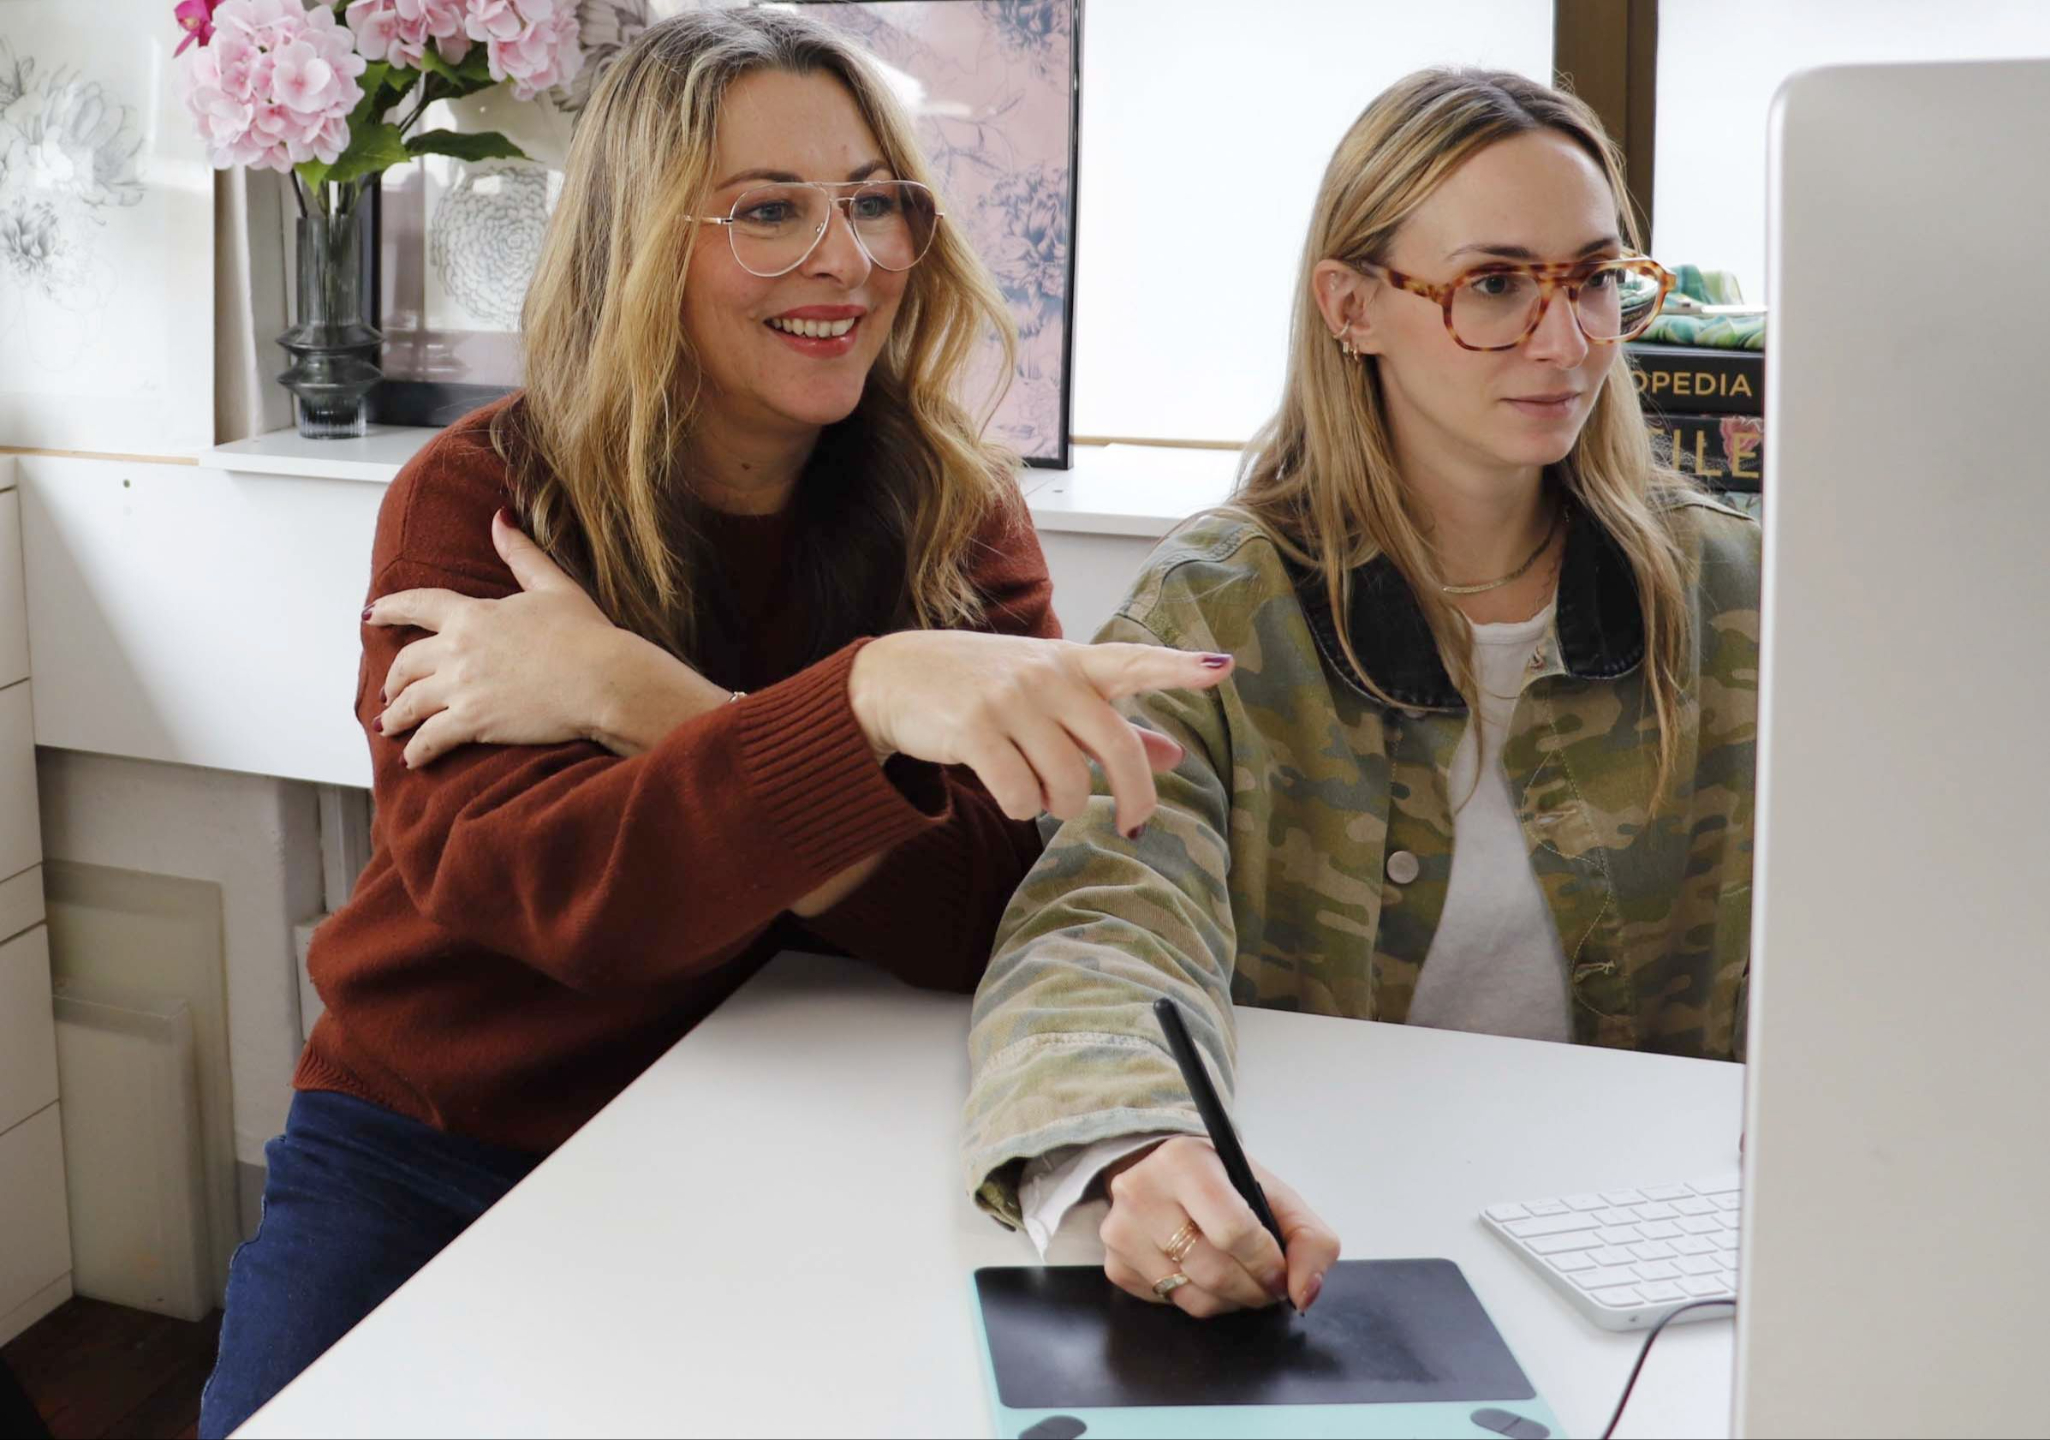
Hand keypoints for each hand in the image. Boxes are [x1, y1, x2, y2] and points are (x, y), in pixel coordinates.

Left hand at [367, 511, 727, 766]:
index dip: (390, 609)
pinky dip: (418, 750)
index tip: (371, 616)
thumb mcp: (554, 585)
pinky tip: (413, 759)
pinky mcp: (474, 722)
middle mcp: (458, 650)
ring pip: (410, 703)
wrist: (604, 679)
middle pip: (407, 663)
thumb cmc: (588, 634)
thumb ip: (521, 554)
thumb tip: (500, 518)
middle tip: (390, 688)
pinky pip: (430, 739)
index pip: (417, 605)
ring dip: (396, 716)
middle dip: (394, 677)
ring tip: (389, 725)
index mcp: (474, 614)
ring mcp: (463, 688)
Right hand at [846, 633, 1233, 834]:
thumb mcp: (1049, 696)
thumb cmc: (983, 687)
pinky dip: (1022, 808)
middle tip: (1132, 825)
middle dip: (1133, 797)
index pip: (1132, 661)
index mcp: (1072, 663)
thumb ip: (1111, 725)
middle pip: (1115, 746)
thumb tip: (1175, 754)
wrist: (893, 678)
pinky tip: (1008, 793)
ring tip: (1041, 792)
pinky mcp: (974, 729)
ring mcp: (1009, 700)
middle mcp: (1046, 676)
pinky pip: (1021, 795)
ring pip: (1067, 781)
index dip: (1177, 668)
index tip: (1222, 670)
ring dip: (1060, 803)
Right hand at [1099, 1136, 1339, 1318]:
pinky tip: (1206, 1276)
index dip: (1268, 1263)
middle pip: (1214, 1270)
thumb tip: (1303, 1293)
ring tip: (1242, 1281)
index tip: (1282, 1273)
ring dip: (1232, 1300)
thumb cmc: (1224, 1184)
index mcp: (1183, 1161)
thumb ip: (1309, 1239)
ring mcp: (1121, 1230)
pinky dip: (1201, 1300)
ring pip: (1194, 1296)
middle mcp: (1141, 1191)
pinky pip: (1172, 1304)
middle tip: (1268, 1285)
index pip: (1233, 1229)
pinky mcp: (1115, 1264)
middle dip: (1255, 1288)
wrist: (1165, 1175)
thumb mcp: (1272, 1192)